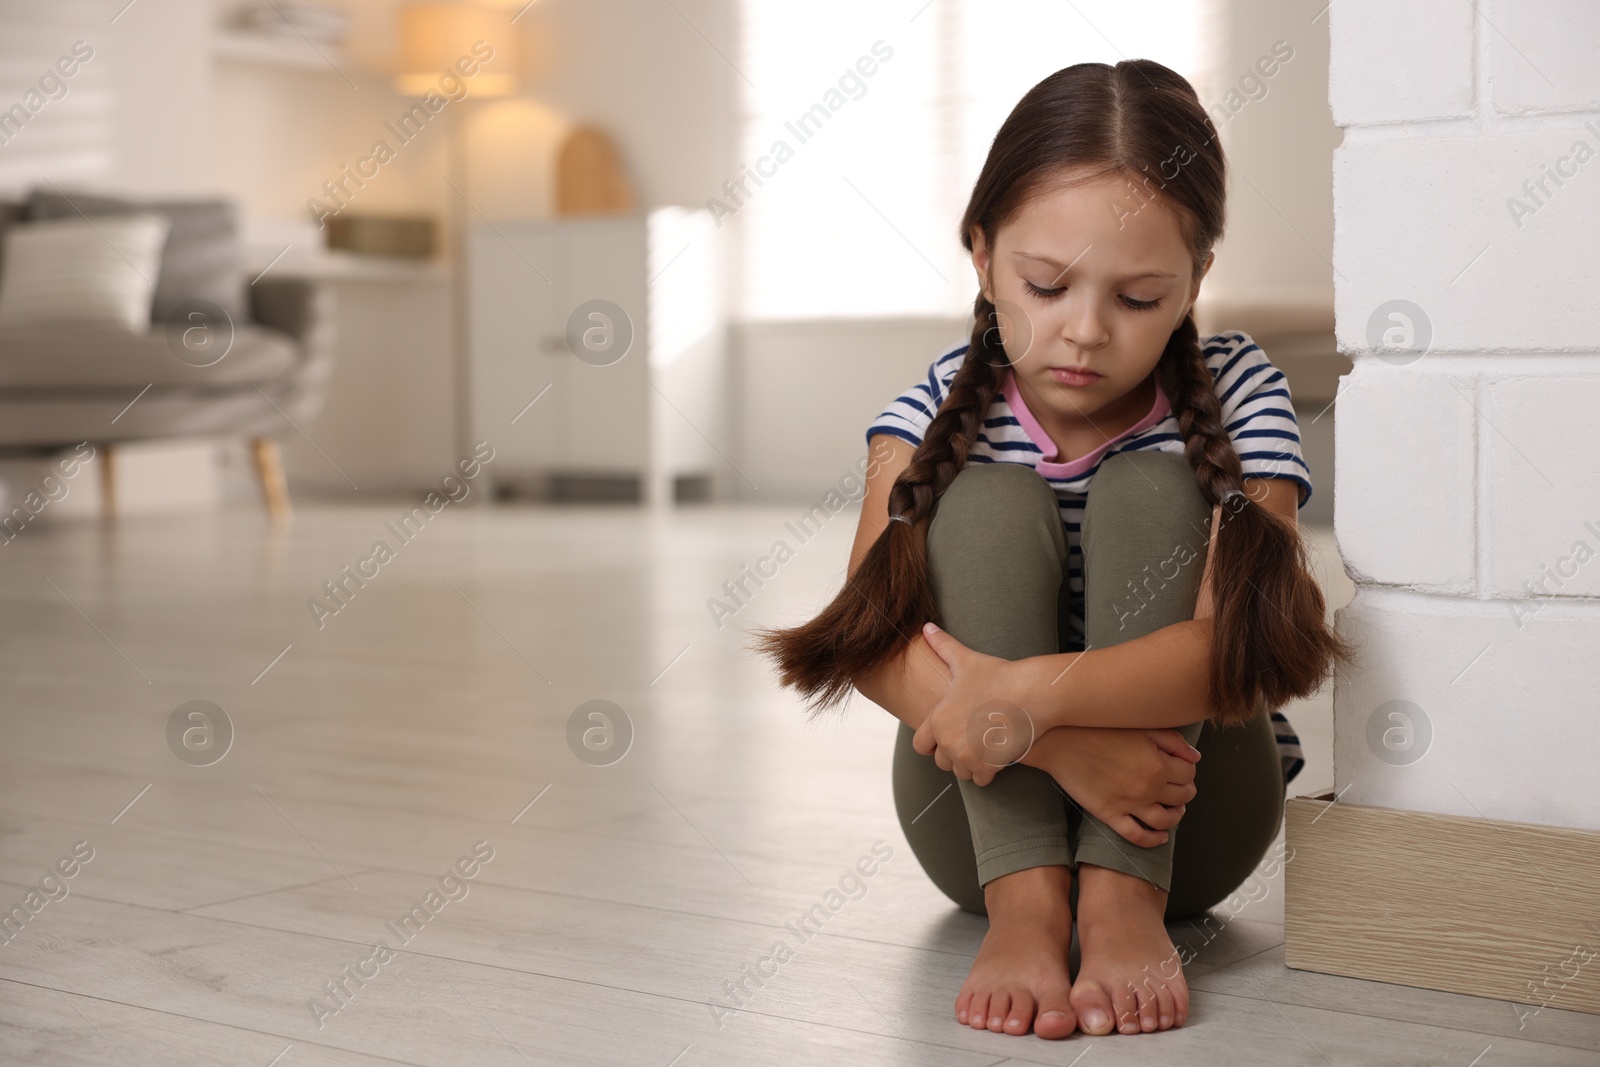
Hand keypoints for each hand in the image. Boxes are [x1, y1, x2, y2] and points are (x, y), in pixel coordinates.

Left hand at [912, 621, 1033, 785]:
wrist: (1032, 694)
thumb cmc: (999, 675)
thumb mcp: (966, 660)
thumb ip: (942, 646)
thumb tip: (925, 626)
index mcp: (937, 720)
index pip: (921, 745)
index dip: (932, 741)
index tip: (947, 734)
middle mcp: (947, 742)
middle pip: (941, 761)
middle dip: (953, 753)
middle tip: (971, 739)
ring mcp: (967, 757)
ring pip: (961, 772)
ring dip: (970, 764)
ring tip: (984, 747)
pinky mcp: (988, 768)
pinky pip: (980, 780)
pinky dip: (987, 772)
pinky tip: (996, 756)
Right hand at [1025, 726, 1200, 846]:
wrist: (1059, 741)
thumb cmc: (1098, 727)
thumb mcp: (1140, 726)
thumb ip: (1172, 741)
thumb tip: (1195, 758)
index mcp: (1158, 764)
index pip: (1189, 774)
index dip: (1188, 770)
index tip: (1181, 767)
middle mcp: (1149, 788)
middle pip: (1182, 797)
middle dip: (1185, 792)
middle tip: (1178, 786)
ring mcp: (1129, 804)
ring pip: (1165, 821)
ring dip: (1175, 817)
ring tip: (1173, 810)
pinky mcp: (1110, 815)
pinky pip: (1137, 836)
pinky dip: (1153, 840)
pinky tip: (1159, 836)